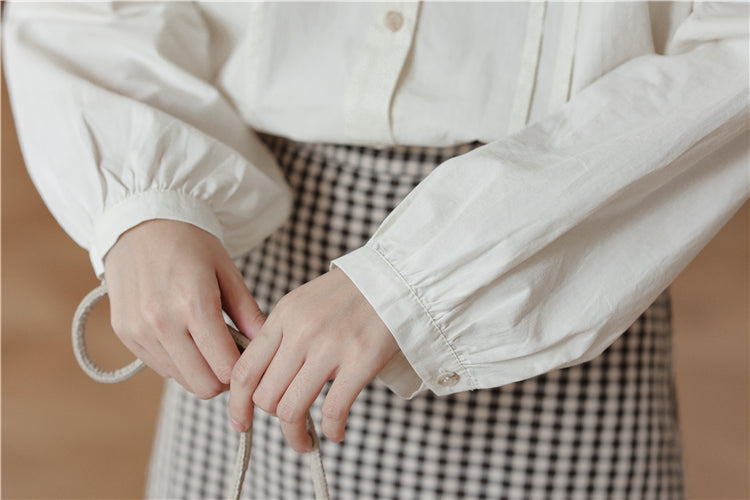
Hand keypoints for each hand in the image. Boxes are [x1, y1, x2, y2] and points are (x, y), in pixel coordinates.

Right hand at [104, 219, 265, 398]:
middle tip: (230, 355)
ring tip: (207, 343)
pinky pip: (160, 367)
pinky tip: (184, 336)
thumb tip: (265, 345)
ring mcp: (140, 331)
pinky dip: (177, 361)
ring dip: (199, 370)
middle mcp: (162, 322)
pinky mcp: (125, 334)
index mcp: (193, 304)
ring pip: (181, 380)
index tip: (248, 358)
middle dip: (222, 377)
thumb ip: (248, 312)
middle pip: (203, 385)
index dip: (242, 370)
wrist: (140, 222)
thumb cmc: (189, 243)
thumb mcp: (226, 270)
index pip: (225, 368)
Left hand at [228, 267, 398, 451]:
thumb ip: (282, 335)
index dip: (237, 404)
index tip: (241, 422)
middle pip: (265, 396)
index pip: (244, 370)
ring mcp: (330, 346)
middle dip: (272, 419)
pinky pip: (333, 411)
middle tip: (288, 425)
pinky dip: (331, 431)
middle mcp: (301, 331)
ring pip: (292, 409)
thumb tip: (264, 377)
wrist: (396, 278)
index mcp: (283, 316)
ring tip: (305, 441)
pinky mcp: (361, 361)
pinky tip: (335, 432)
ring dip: (296, 436)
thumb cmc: (350, 293)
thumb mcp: (304, 303)